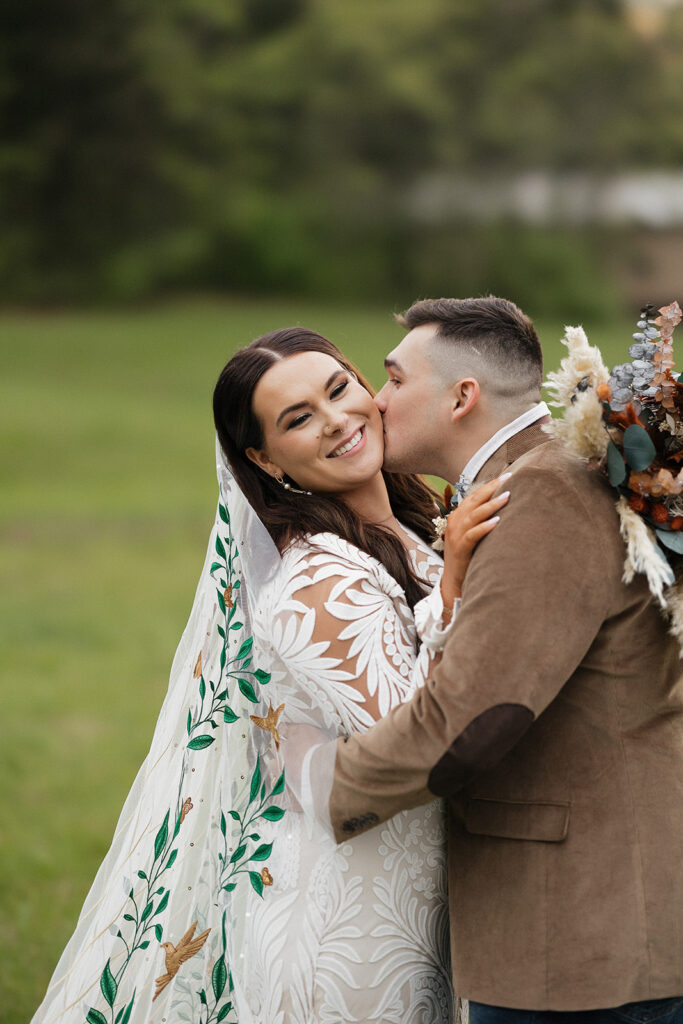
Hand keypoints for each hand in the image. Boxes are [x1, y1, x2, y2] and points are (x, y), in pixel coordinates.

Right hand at [441, 474, 510, 614]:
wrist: (453, 580)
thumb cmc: (467, 555)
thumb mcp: (471, 533)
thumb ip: (480, 520)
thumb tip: (502, 506)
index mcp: (458, 516)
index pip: (474, 495)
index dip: (489, 485)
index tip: (506, 476)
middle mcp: (455, 522)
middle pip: (474, 500)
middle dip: (492, 488)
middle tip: (509, 479)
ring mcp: (456, 535)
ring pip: (474, 514)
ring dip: (492, 505)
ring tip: (507, 496)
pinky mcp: (460, 548)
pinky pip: (473, 534)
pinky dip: (485, 527)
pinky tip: (497, 521)